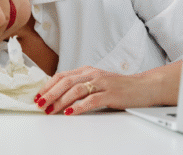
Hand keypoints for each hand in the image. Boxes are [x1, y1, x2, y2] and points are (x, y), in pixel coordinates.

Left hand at [34, 66, 160, 115]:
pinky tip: (70, 112)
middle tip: (40, 104)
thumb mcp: (97, 82)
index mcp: (87, 70)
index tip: (38, 95)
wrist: (144, 86)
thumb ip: (81, 86)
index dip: (48, 85)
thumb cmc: (120, 87)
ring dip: (60, 100)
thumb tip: (58, 96)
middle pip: (66, 81)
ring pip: (76, 89)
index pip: (62, 75)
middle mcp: (93, 74)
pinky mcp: (111, 94)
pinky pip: (92, 100)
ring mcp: (102, 83)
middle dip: (50, 93)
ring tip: (51, 110)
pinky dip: (79, 107)